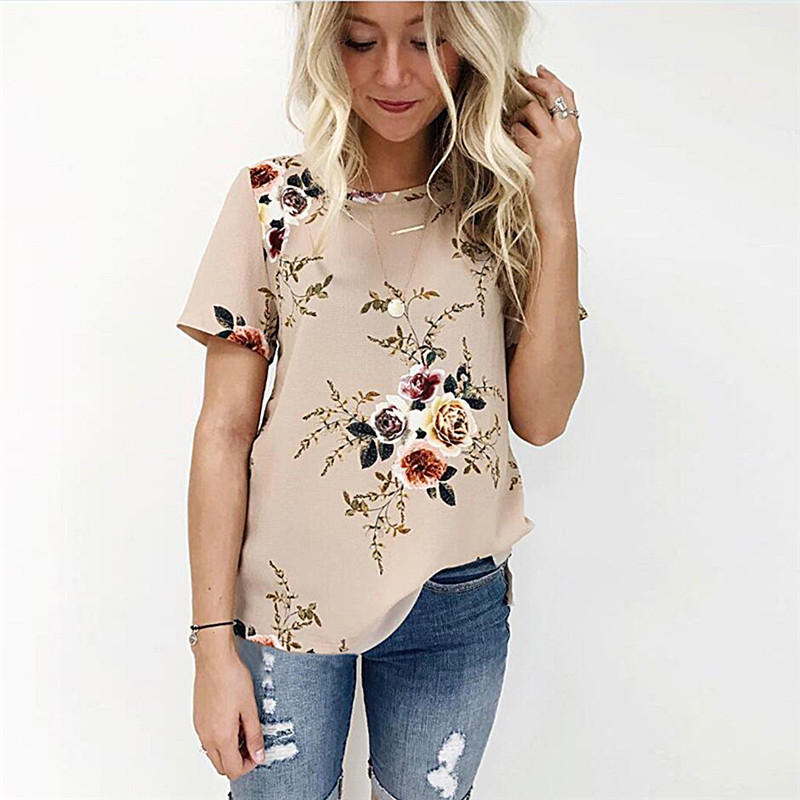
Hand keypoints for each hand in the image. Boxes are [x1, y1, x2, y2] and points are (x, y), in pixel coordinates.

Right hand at [193, 646, 265, 779]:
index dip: (248, 766)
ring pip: (213, 753)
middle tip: (252, 745)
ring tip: (244, 729)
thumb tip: (258, 754)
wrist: (214, 659)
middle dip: (238, 761)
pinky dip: (220, 739)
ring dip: (228, 750)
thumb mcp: (250, 707)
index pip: (233, 769)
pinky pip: (208, 739)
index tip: (258, 753)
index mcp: (221, 736)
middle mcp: (206, 736)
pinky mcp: (198, 718)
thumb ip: (254, 734)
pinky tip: (232, 720)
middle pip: (221, 765)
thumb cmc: (231, 678)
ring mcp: (200, 728)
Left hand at [509, 64, 581, 231]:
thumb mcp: (562, 157)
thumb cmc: (553, 189)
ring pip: (529, 109)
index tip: (538, 70)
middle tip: (517, 80)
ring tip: (512, 130)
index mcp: (574, 133)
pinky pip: (516, 130)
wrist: (554, 213)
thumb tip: (535, 111)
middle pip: (550, 93)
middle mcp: (566, 134)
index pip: (566, 95)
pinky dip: (509, 134)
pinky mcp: (535, 153)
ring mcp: (551, 143)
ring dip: (516, 115)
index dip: (551, 79)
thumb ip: (555, 134)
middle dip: (532, 83)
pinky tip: (509, 146)